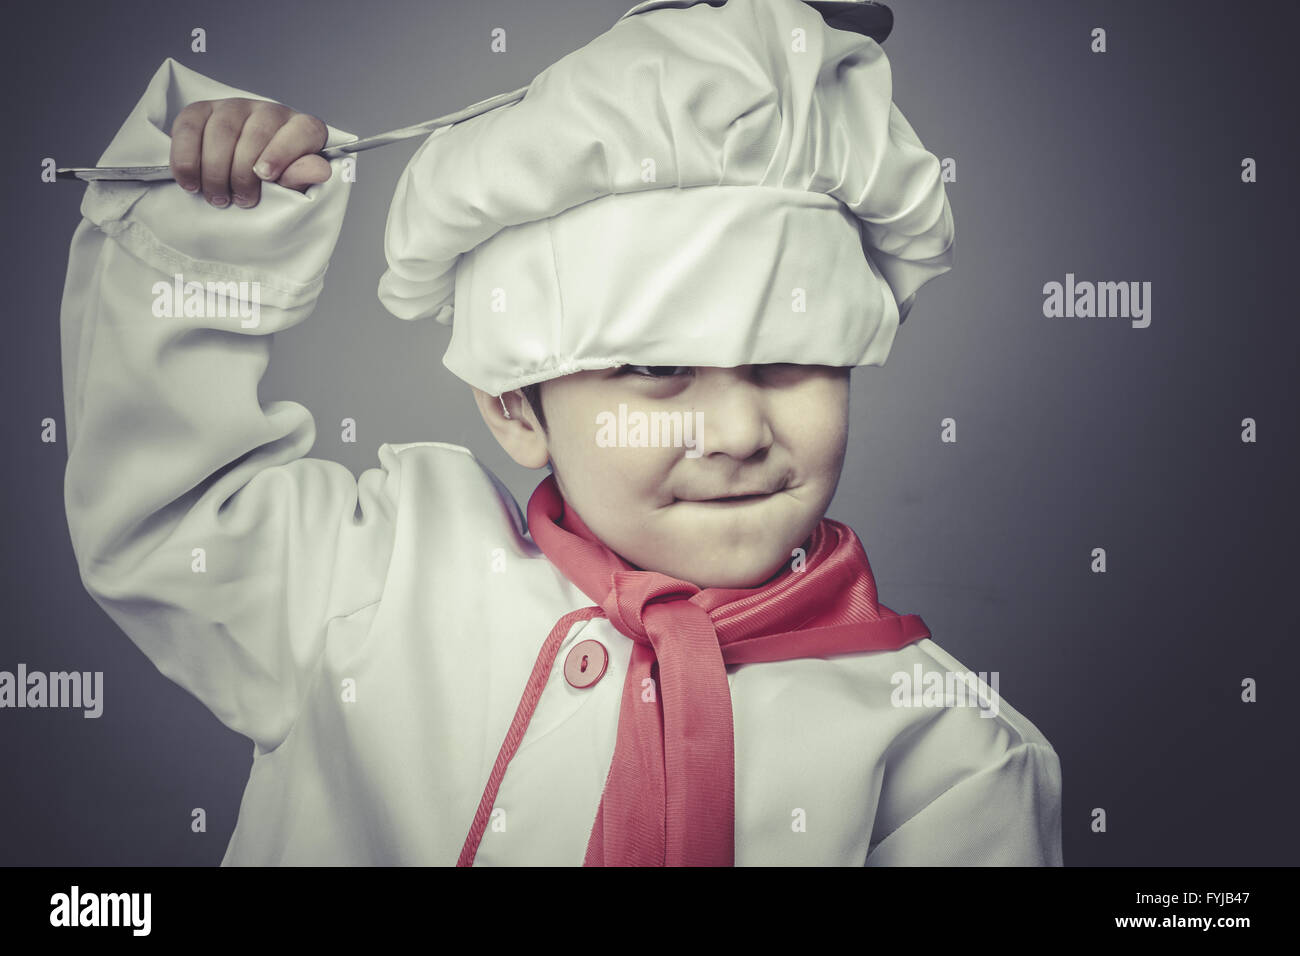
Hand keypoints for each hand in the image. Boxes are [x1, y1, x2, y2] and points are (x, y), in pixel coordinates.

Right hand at [169, 98, 331, 206]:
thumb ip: (302, 178)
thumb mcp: (292, 187)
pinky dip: (186, 159)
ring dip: (215, 170)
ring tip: (218, 198)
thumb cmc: (270, 184)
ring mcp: (233, 107)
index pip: (302, 131)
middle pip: (256, 132)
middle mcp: (268, 111)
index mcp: (301, 128)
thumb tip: (319, 170)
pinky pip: (189, 128)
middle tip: (241, 201)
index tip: (266, 177)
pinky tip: (191, 183)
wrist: (236, 180)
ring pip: (221, 131)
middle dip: (244, 171)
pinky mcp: (201, 110)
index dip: (284, 152)